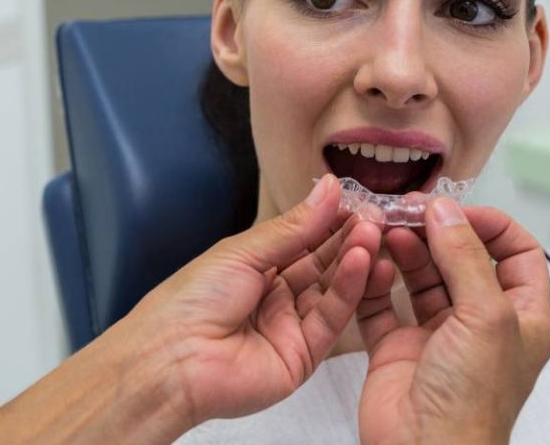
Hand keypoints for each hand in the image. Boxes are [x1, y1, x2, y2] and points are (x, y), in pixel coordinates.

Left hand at [123, 174, 390, 424]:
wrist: (171, 360)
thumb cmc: (190, 302)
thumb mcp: (243, 252)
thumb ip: (293, 226)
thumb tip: (329, 189)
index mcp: (254, 268)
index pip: (303, 241)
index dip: (331, 221)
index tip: (359, 201)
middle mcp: (274, 296)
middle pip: (321, 265)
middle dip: (349, 239)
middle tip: (377, 215)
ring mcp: (290, 327)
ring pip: (332, 290)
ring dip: (354, 261)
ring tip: (374, 233)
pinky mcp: (302, 355)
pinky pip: (332, 318)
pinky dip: (349, 289)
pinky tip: (361, 261)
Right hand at [355, 200, 549, 444]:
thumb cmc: (472, 403)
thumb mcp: (485, 317)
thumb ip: (465, 257)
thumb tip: (447, 211)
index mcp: (521, 318)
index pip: (516, 253)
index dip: (490, 225)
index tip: (456, 209)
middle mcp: (479, 324)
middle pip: (461, 259)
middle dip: (436, 231)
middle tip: (408, 210)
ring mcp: (436, 336)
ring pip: (419, 276)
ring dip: (404, 250)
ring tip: (385, 229)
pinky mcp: (396, 349)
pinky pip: (381, 304)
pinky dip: (373, 280)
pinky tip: (370, 262)